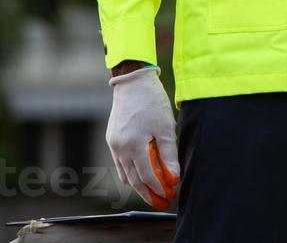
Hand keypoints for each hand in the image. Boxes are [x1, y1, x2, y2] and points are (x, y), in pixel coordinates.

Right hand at [106, 66, 179, 209]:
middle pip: (133, 180)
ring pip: (125, 174)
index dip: (159, 188)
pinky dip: (130, 173)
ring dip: (139, 186)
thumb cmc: (152, 102)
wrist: (132, 83)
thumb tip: (173, 177)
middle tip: (162, 202)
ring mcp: (113, 145)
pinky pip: (120, 164)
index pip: (146, 176)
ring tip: (153, 193)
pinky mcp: (112, 140)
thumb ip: (169, 155)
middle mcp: (119, 148)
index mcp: (133, 145)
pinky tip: (141, 177)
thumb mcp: (166, 127)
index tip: (171, 195)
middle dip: (148, 193)